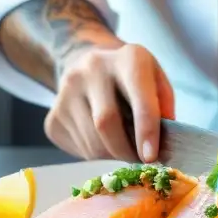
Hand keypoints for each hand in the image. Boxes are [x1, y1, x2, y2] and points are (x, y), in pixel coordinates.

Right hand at [44, 42, 175, 162]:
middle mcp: (92, 69)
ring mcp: (66, 91)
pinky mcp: (52, 116)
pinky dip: (95, 154)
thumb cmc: (132, 78)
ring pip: (91, 141)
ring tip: (123, 147)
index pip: (137, 97)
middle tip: (140, 159)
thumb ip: (164, 107)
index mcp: (127, 58)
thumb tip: (160, 143)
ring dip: (112, 155)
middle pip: (106, 122)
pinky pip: (77, 148)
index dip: (146, 130)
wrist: (89, 65)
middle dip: (127, 150)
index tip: (151, 156)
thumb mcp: (156, 80)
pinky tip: (102, 141)